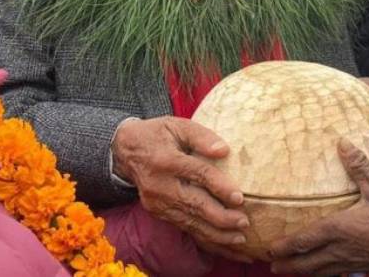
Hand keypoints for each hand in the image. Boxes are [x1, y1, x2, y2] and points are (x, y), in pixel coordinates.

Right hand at [111, 116, 250, 251]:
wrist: (125, 151)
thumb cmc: (158, 134)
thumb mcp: (178, 126)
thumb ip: (201, 136)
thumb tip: (224, 150)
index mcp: (166, 160)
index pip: (198, 174)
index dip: (219, 186)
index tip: (239, 198)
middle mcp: (160, 185)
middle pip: (194, 204)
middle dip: (221, 217)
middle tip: (244, 222)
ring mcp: (157, 202)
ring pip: (190, 221)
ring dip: (215, 233)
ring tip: (239, 238)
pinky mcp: (158, 212)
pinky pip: (184, 227)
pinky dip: (204, 237)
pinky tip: (222, 242)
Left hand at [269, 140, 368, 275]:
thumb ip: (360, 166)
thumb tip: (343, 143)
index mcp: (340, 229)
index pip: (304, 240)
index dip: (285, 245)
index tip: (269, 247)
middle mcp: (341, 249)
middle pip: (306, 263)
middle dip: (287, 264)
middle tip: (270, 264)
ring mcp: (352, 263)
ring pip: (319, 272)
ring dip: (301, 272)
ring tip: (286, 271)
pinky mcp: (363, 268)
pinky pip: (335, 273)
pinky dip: (322, 273)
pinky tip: (322, 270)